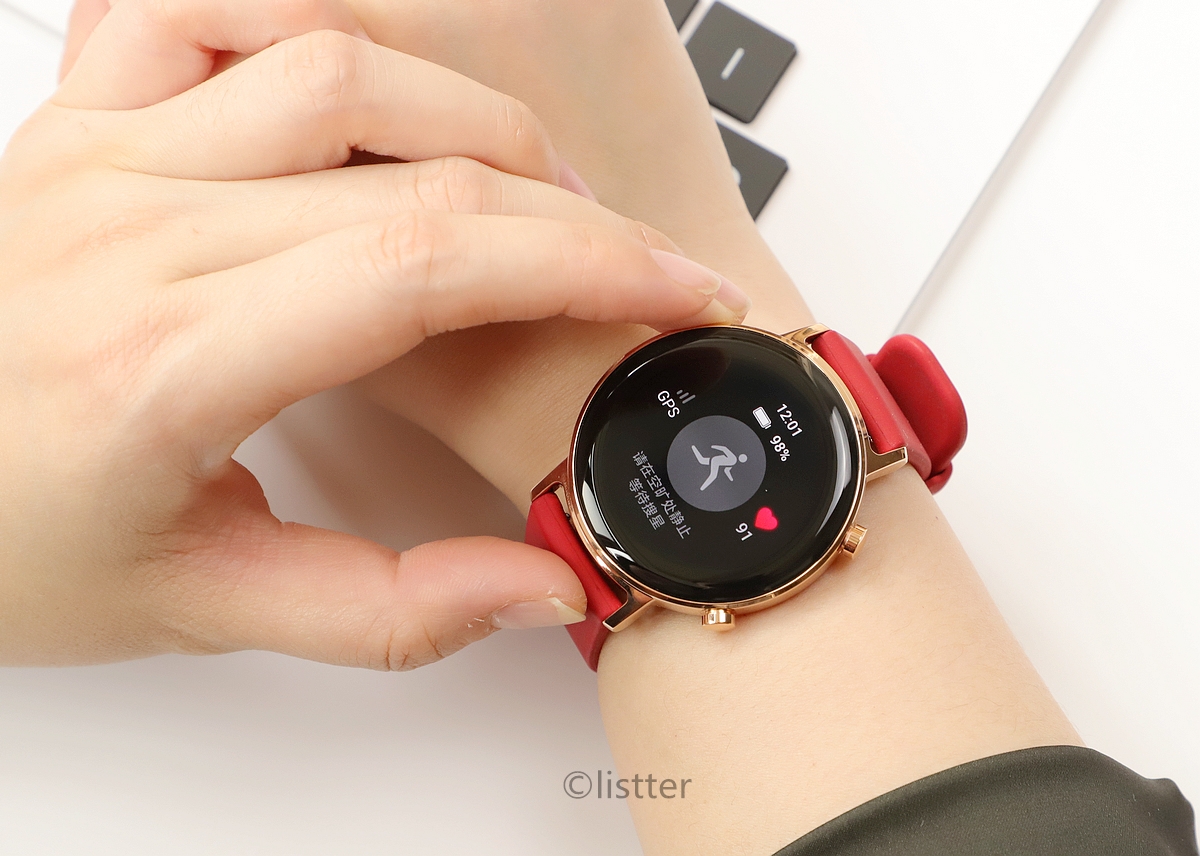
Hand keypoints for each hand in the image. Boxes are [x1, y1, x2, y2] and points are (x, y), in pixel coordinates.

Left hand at [1, 0, 745, 667]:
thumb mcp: (203, 609)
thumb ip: (392, 611)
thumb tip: (541, 580)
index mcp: (166, 361)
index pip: (427, 263)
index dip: (585, 268)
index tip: (673, 291)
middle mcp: (134, 231)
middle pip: (416, 170)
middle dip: (571, 216)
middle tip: (641, 265)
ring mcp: (102, 157)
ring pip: (335, 63)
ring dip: (472, 118)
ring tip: (536, 188)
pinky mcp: (81, 124)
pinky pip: (206, 14)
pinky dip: (320, 29)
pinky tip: (378, 90)